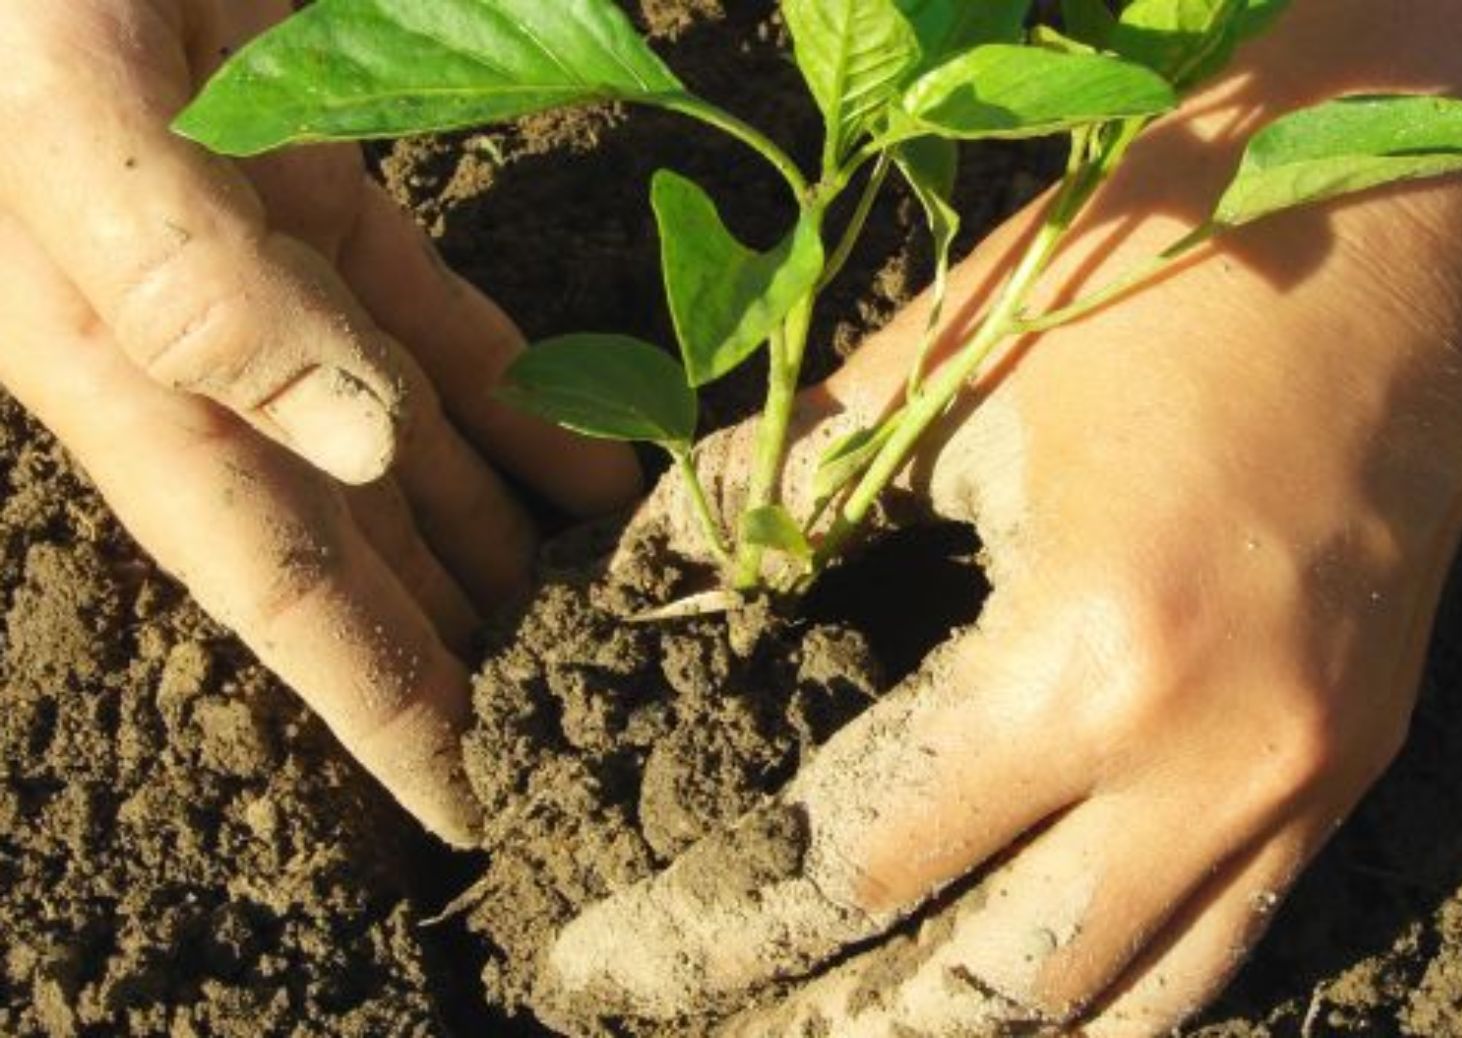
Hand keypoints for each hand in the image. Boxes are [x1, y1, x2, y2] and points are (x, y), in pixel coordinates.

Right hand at [0, 2, 639, 845]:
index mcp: (128, 375)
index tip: (471, 806)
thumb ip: (194, 284)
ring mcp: (280, 287)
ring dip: (507, 544)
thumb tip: (356, 442)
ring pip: (414, 458)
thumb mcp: (71, 116)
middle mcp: (207, 360)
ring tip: (605, 620)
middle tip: (577, 725)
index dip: (376, 706)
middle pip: (360, 548)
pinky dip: (526, 409)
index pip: (274, 588)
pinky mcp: (332, 205)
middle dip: (461, 648)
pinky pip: (446, 338)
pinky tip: (602, 473)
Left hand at [543, 1, 1461, 1031]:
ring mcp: (1305, 784)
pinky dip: (1100, 1001)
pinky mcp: (1351, 767)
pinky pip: (1220, 951)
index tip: (604, 966)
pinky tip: (1008, 1000)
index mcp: (1090, 656)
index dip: (710, 930)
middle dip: (816, 1026)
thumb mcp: (946, 368)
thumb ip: (781, 496)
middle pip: (981, 991)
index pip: (857, 860)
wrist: (1407, 216)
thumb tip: (654, 583)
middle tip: (693, 1032)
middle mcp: (1215, 764)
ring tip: (833, 1034)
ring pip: (1114, 1008)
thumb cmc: (1160, 266)